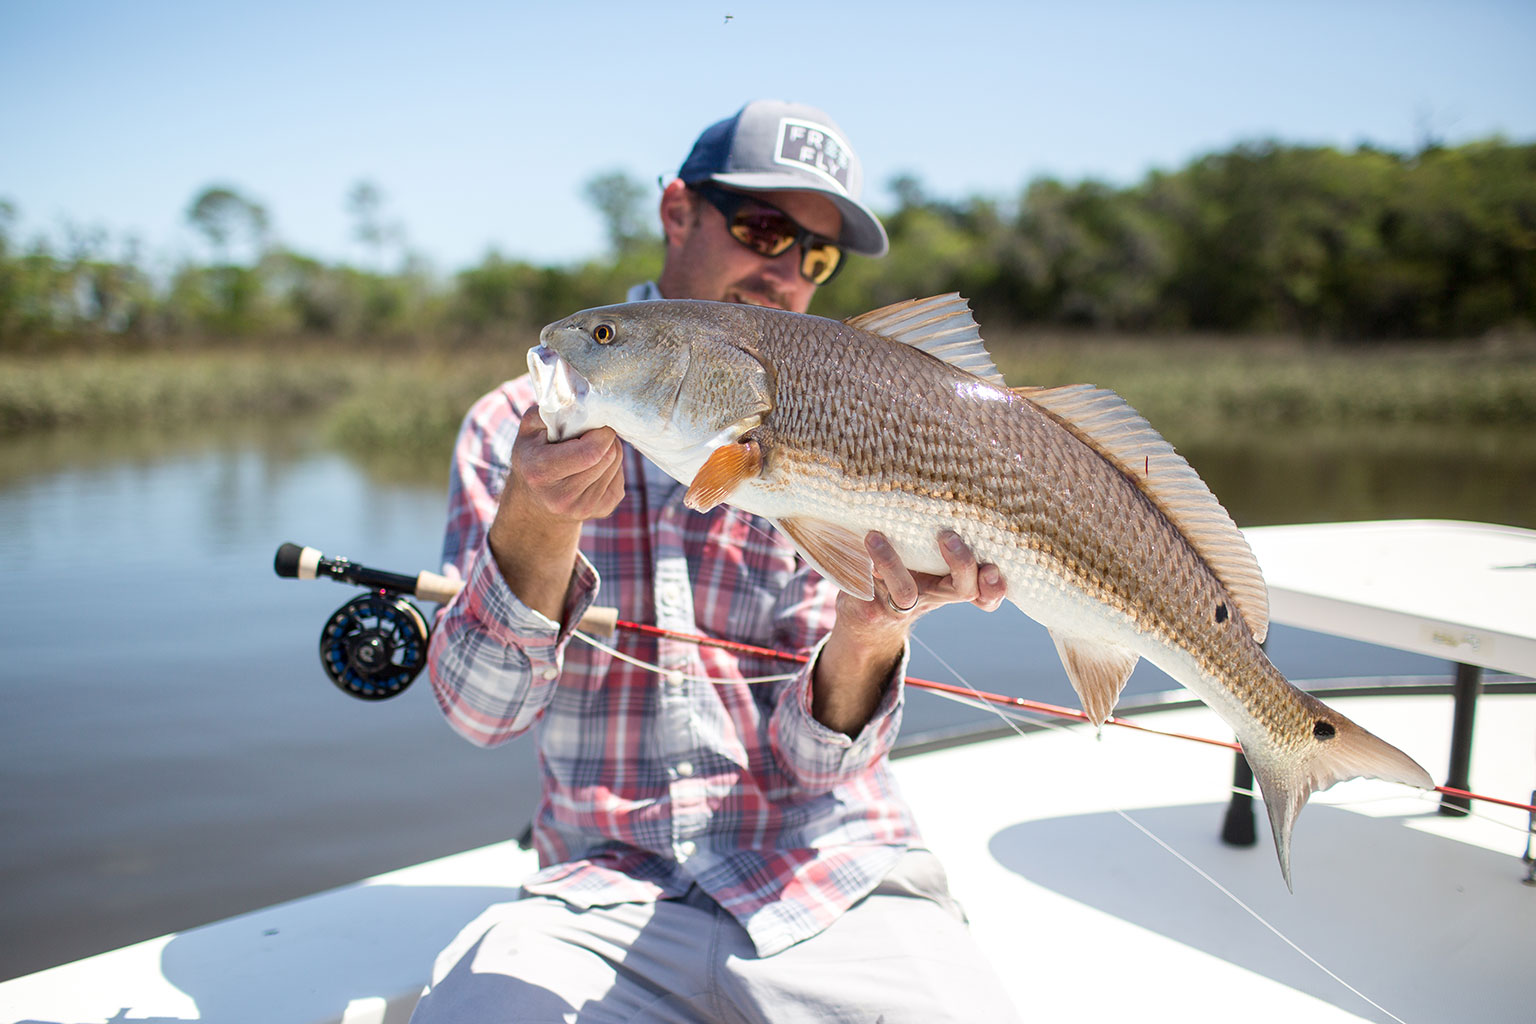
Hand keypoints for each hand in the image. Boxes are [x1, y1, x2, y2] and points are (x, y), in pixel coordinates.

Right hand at [486, 406, 623, 620]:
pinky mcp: (601, 511)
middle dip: (606, 438)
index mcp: (540, 472)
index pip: (591, 452)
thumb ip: (549, 410)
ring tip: (590, 449)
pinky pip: (620, 478)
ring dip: (609, 450)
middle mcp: (561, 496)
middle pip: (608, 456)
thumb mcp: (529, 430)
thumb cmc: (532, 456)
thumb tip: (578, 398)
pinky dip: (611, 466)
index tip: (594, 423)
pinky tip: (593, 466)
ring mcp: (583, 508)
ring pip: (616, 464)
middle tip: (592, 433)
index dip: (600, 432)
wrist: (534, 502)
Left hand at [811, 529, 1004, 735]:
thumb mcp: (928, 552)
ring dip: (891, 562)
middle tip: (948, 536)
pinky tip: (867, 539)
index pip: (987, 592)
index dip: (995, 587)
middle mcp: (937, 595)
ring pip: (907, 592)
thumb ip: (939, 531)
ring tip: (876, 536)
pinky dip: (869, 562)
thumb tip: (951, 482)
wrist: (868, 611)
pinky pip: (874, 588)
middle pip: (964, 589)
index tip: (993, 568)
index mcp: (955, 582)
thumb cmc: (905, 567)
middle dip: (961, 564)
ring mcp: (906, 604)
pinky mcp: (877, 608)